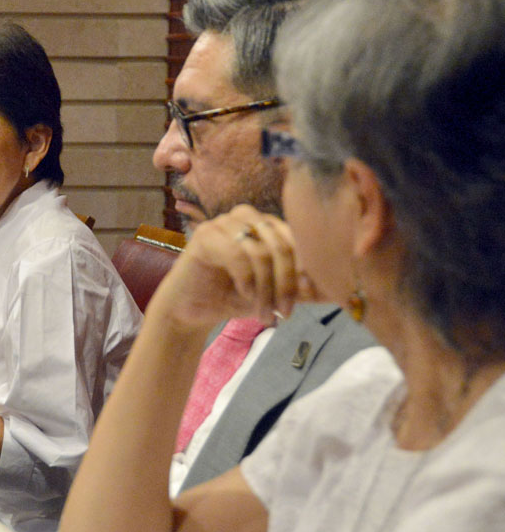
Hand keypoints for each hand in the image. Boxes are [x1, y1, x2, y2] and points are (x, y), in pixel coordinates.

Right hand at [149, 204, 312, 330]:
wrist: (191, 310)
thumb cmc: (232, 298)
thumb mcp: (274, 294)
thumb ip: (302, 290)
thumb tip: (339, 290)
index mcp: (266, 224)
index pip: (296, 239)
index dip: (306, 268)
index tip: (311, 296)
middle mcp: (246, 216)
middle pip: (282, 245)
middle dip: (287, 283)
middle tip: (285, 313)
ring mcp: (224, 222)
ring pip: (261, 253)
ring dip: (266, 289)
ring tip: (266, 315)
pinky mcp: (205, 235)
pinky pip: (238, 256)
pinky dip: (246, 281)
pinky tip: (244, 296)